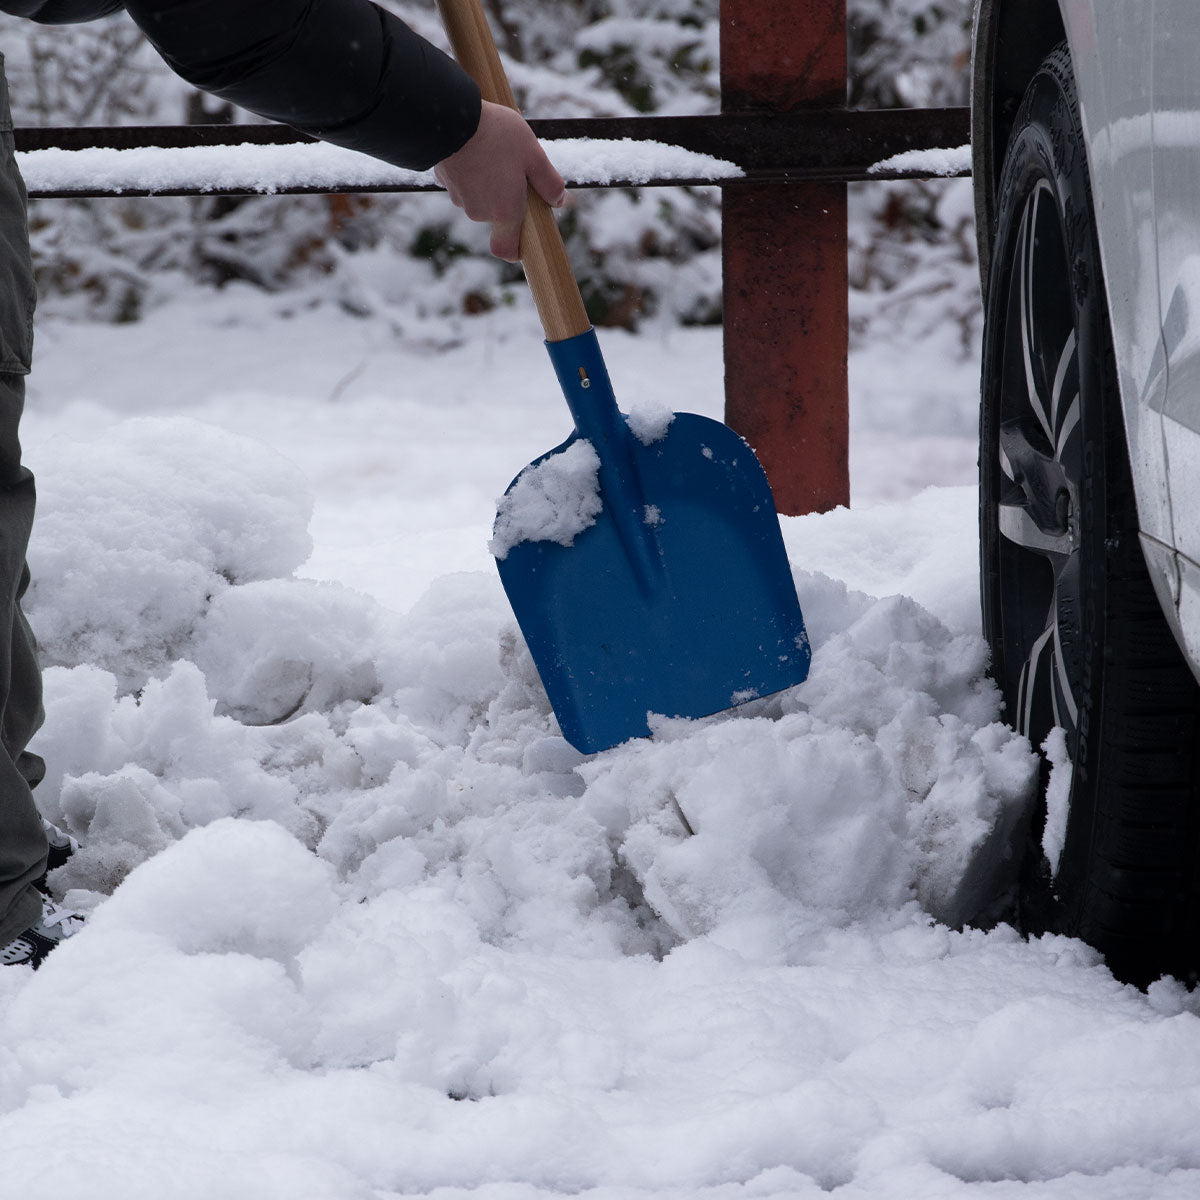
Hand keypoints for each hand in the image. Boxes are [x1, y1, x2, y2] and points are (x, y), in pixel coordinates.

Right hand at [434, 100, 565, 261]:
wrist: (452, 117)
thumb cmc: (498, 137)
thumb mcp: (534, 155)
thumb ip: (549, 182)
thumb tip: (557, 200)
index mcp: (505, 212)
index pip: (506, 250)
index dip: (515, 250)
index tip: (524, 238)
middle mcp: (480, 212)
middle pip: (496, 216)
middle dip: (506, 198)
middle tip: (515, 168)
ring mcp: (459, 198)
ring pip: (479, 197)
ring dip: (488, 182)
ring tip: (494, 152)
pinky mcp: (445, 181)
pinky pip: (463, 182)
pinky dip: (471, 171)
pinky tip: (476, 148)